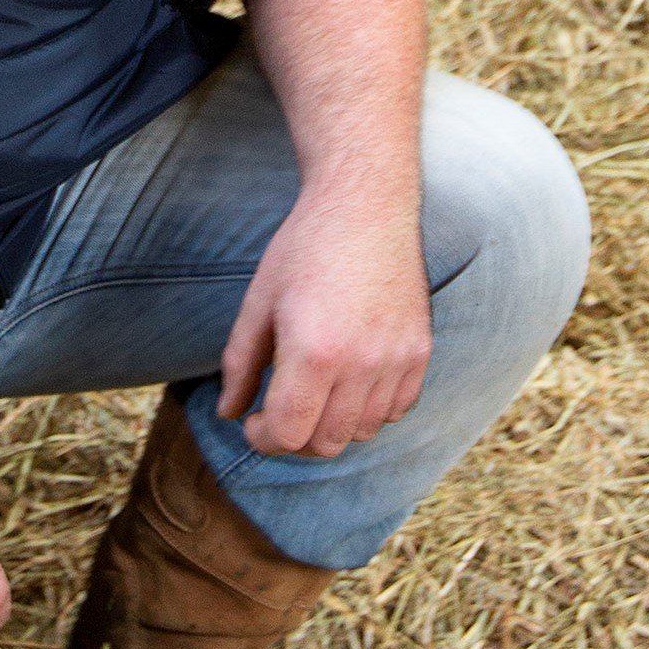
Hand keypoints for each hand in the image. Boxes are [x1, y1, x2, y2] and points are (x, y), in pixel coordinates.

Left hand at [216, 188, 431, 458]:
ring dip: (332, 425)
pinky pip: (397, 409)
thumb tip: (228, 412)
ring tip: (314, 392)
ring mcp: (396, 359)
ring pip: (362, 431)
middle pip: (325, 442)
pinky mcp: (420, 351)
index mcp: (313, 352)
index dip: (262, 438)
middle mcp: (361, 363)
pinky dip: (371, 410)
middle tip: (279, 410)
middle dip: (294, 437)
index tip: (253, 420)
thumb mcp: (259, 302)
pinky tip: (350, 382)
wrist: (366, 206)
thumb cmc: (304, 248)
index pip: (288, 433)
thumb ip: (240, 364)